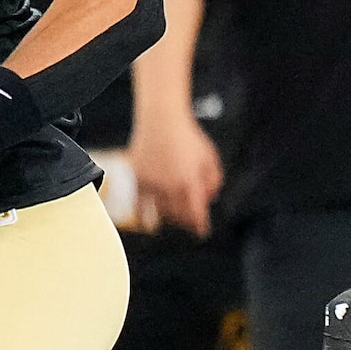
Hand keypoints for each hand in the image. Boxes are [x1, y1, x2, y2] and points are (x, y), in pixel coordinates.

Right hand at [128, 108, 222, 237]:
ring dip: (170, 215)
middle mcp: (168, 185)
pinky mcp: (137, 177)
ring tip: (175, 214)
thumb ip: (213, 181)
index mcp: (188, 181)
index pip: (195, 213)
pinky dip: (145, 212)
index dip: (200, 225)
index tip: (202, 231)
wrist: (161, 118)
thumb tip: (208, 198)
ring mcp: (151, 182)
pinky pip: (140, 203)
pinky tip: (148, 217)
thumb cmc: (187, 135)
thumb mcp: (210, 158)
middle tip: (191, 223)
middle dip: (186, 221)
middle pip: (179, 215)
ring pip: (160, 211)